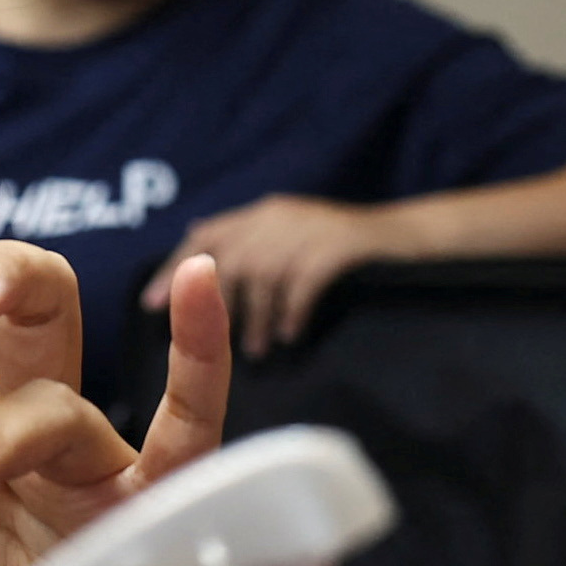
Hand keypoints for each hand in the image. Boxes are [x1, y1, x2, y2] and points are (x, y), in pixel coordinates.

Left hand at [151, 197, 395, 360]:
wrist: (415, 239)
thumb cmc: (350, 254)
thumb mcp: (294, 240)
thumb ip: (251, 251)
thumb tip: (199, 261)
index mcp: (263, 214)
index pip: (205, 234)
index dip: (174, 267)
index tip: (150, 304)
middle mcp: (280, 214)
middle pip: (230, 256)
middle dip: (215, 302)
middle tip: (210, 347)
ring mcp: (312, 226)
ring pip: (265, 272)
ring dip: (257, 316)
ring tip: (258, 351)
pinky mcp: (343, 244)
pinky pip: (304, 281)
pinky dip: (293, 311)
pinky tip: (292, 336)